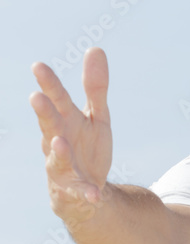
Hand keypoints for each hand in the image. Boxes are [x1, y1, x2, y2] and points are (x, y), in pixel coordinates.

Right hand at [30, 48, 111, 227]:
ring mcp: (62, 167)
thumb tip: (96, 48)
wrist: (86, 191)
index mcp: (65, 121)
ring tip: (60, 141)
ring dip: (58, 151)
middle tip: (37, 97)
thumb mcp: (97, 116)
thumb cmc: (87, 148)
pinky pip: (80, 191)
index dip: (49, 84)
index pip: (56, 100)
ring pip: (56, 159)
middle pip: (50, 126)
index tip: (38, 66)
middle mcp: (58, 141)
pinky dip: (86, 192)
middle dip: (44, 113)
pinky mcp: (74, 189)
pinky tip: (95, 194)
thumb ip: (96, 87)